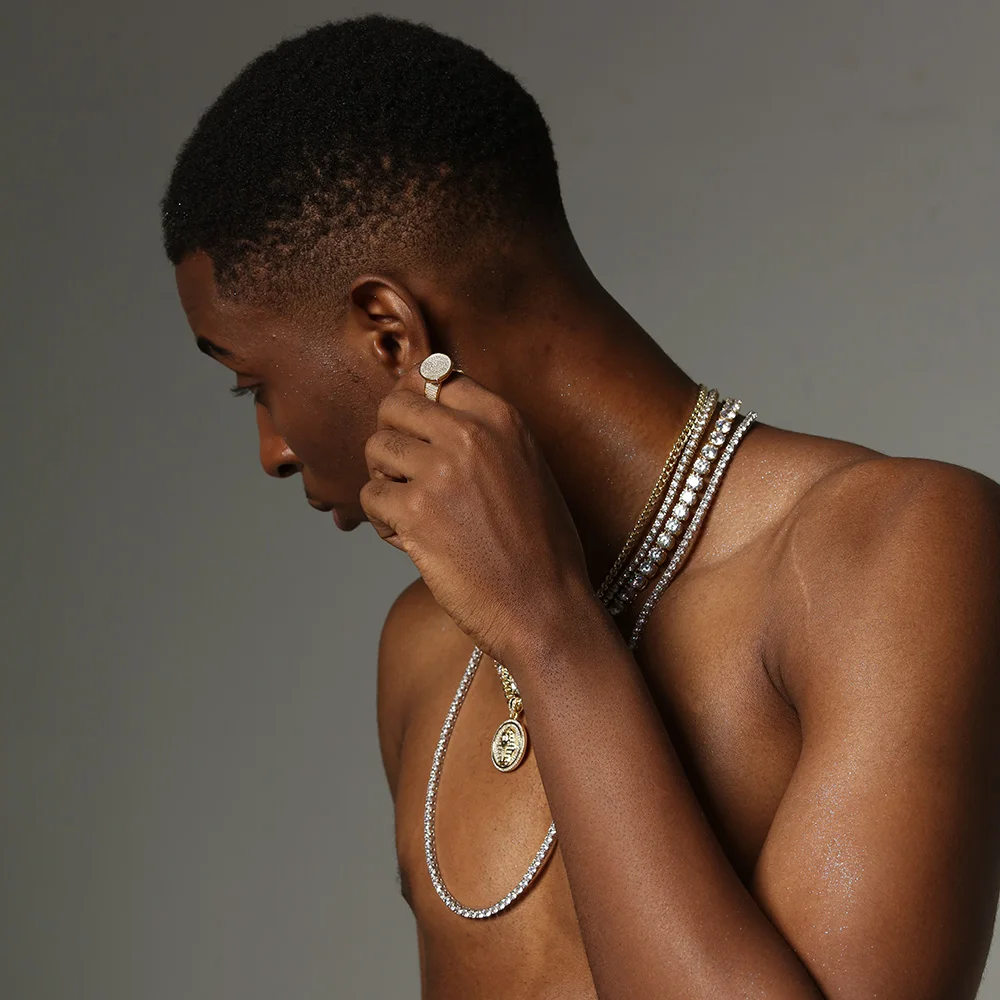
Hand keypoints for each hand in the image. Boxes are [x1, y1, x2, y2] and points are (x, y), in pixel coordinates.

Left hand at [360, 361, 593, 662]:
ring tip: (412, 512)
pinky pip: (370, 497)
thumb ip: (485, 434)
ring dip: (384, 480)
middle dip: (392, 438)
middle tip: (405, 474)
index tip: (416, 430)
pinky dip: (382, 522)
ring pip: (376, 448)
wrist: (545, 606)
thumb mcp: (527, 467)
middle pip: (395, 405)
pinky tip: (412, 541)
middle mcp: (470, 435)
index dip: (417, 403)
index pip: (435, 377)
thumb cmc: (540, 547)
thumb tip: (430, 402)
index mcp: (502, 419)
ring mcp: (440, 472)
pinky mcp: (415, 513)